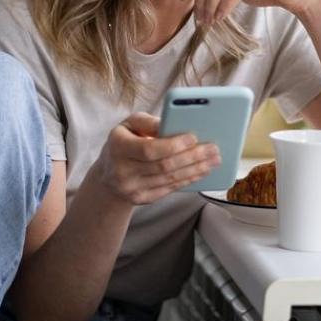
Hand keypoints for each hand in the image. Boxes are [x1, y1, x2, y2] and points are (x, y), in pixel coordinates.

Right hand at [90, 113, 220, 205]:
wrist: (107, 176)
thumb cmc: (124, 142)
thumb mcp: (129, 125)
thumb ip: (149, 122)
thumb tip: (173, 122)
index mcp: (118, 147)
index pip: (149, 150)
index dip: (173, 145)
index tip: (194, 137)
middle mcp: (123, 171)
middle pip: (164, 166)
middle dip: (193, 157)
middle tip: (213, 149)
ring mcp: (132, 188)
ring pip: (170, 179)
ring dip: (196, 169)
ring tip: (214, 160)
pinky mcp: (142, 199)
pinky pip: (170, 189)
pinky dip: (189, 179)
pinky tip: (202, 171)